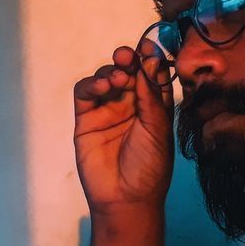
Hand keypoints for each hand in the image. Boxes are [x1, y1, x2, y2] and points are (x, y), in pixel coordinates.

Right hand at [73, 45, 174, 213]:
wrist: (125, 199)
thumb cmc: (149, 168)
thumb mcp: (158, 130)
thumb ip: (152, 95)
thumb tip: (151, 59)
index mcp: (154, 107)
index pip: (152, 75)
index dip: (151, 58)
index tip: (150, 46)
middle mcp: (131, 105)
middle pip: (128, 71)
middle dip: (129, 60)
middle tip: (129, 56)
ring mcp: (108, 110)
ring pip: (106, 78)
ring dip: (111, 71)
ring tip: (118, 77)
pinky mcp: (86, 119)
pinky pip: (86, 93)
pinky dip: (92, 84)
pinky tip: (103, 87)